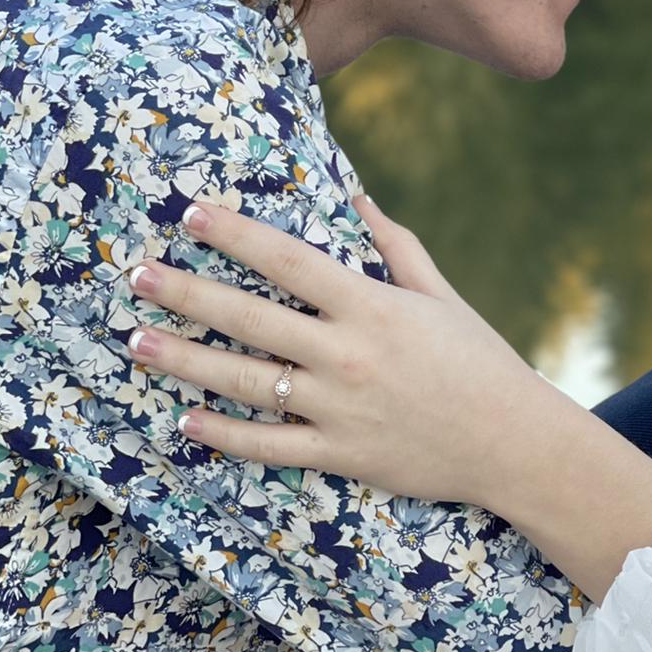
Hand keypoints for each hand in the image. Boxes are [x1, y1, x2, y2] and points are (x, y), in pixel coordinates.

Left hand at [122, 196, 569, 508]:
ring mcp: (339, 409)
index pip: (289, 261)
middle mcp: (347, 355)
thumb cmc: (479, 361)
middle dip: (188, 294)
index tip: (192, 214)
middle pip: (250, 318)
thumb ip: (393, 245)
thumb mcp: (440, 295)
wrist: (513, 442)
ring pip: (245, 382)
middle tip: (138, 275)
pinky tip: (185, 419)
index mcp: (372, 306)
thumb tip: (352, 196)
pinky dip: (224, 435)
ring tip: (137, 342)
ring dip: (185, 361)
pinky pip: (268, 446)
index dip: (237, 235)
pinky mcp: (339, 454)